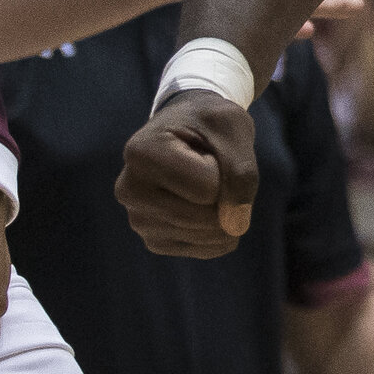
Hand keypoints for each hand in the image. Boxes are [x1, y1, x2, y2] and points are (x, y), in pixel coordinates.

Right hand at [118, 88, 258, 257]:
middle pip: (203, 217)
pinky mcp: (155, 241)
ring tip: (203, 182)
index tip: (205, 148)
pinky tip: (207, 204)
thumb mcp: (234, 129)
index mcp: (141, 154)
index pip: (207, 187)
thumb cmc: (210, 124)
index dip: (223, 168)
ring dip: (225, 211)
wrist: (190, 131)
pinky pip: (207, 249)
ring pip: (207, 235)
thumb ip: (243, 173)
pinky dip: (222, 230)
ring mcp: (139, 220)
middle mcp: (130, 191)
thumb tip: (235, 228)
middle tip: (208, 165)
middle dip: (226, 194)